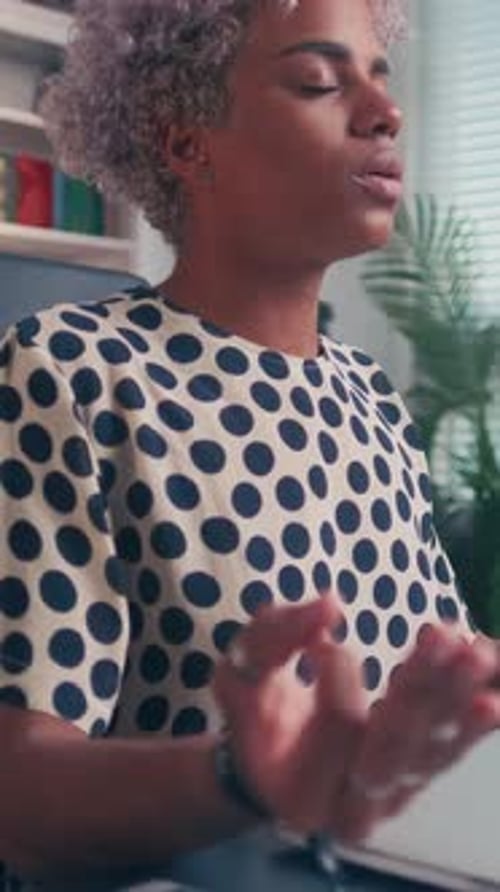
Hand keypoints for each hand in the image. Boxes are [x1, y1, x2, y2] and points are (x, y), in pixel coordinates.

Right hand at [213, 597, 499, 842]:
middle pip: (395, 751)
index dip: (341, 671)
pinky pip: (450, 753)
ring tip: (477, 654)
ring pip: (430, 752)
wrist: (271, 767)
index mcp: (299, 792)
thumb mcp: (240, 673)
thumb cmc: (253, 717)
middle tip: (444, 638)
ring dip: (456, 699)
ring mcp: (392, 802)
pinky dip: (473, 722)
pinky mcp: (416, 782)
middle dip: (422, 691)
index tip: (325, 637)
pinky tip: (492, 691)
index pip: (339, 725)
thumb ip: (275, 636)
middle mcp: (352, 811)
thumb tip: (329, 605)